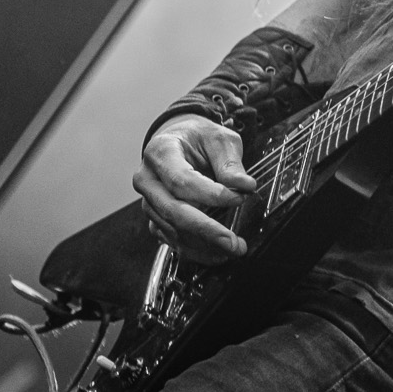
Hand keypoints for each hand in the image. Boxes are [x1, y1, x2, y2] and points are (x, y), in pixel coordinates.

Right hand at [133, 114, 255, 262]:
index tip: (239, 198)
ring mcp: (148, 201)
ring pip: (172, 229)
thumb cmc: (197, 138)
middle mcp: (148, 178)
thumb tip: (244, 185)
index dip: (211, 194)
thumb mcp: (218, 138)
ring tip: (232, 249)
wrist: (179, 140)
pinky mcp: (154, 217)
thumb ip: (230, 162)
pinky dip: (194, 250)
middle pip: (174, 210)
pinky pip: (171, 238)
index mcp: (161, 152)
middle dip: (207, 230)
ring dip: (203, 244)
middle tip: (234, 242)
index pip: (182, 180)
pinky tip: (216, 253)